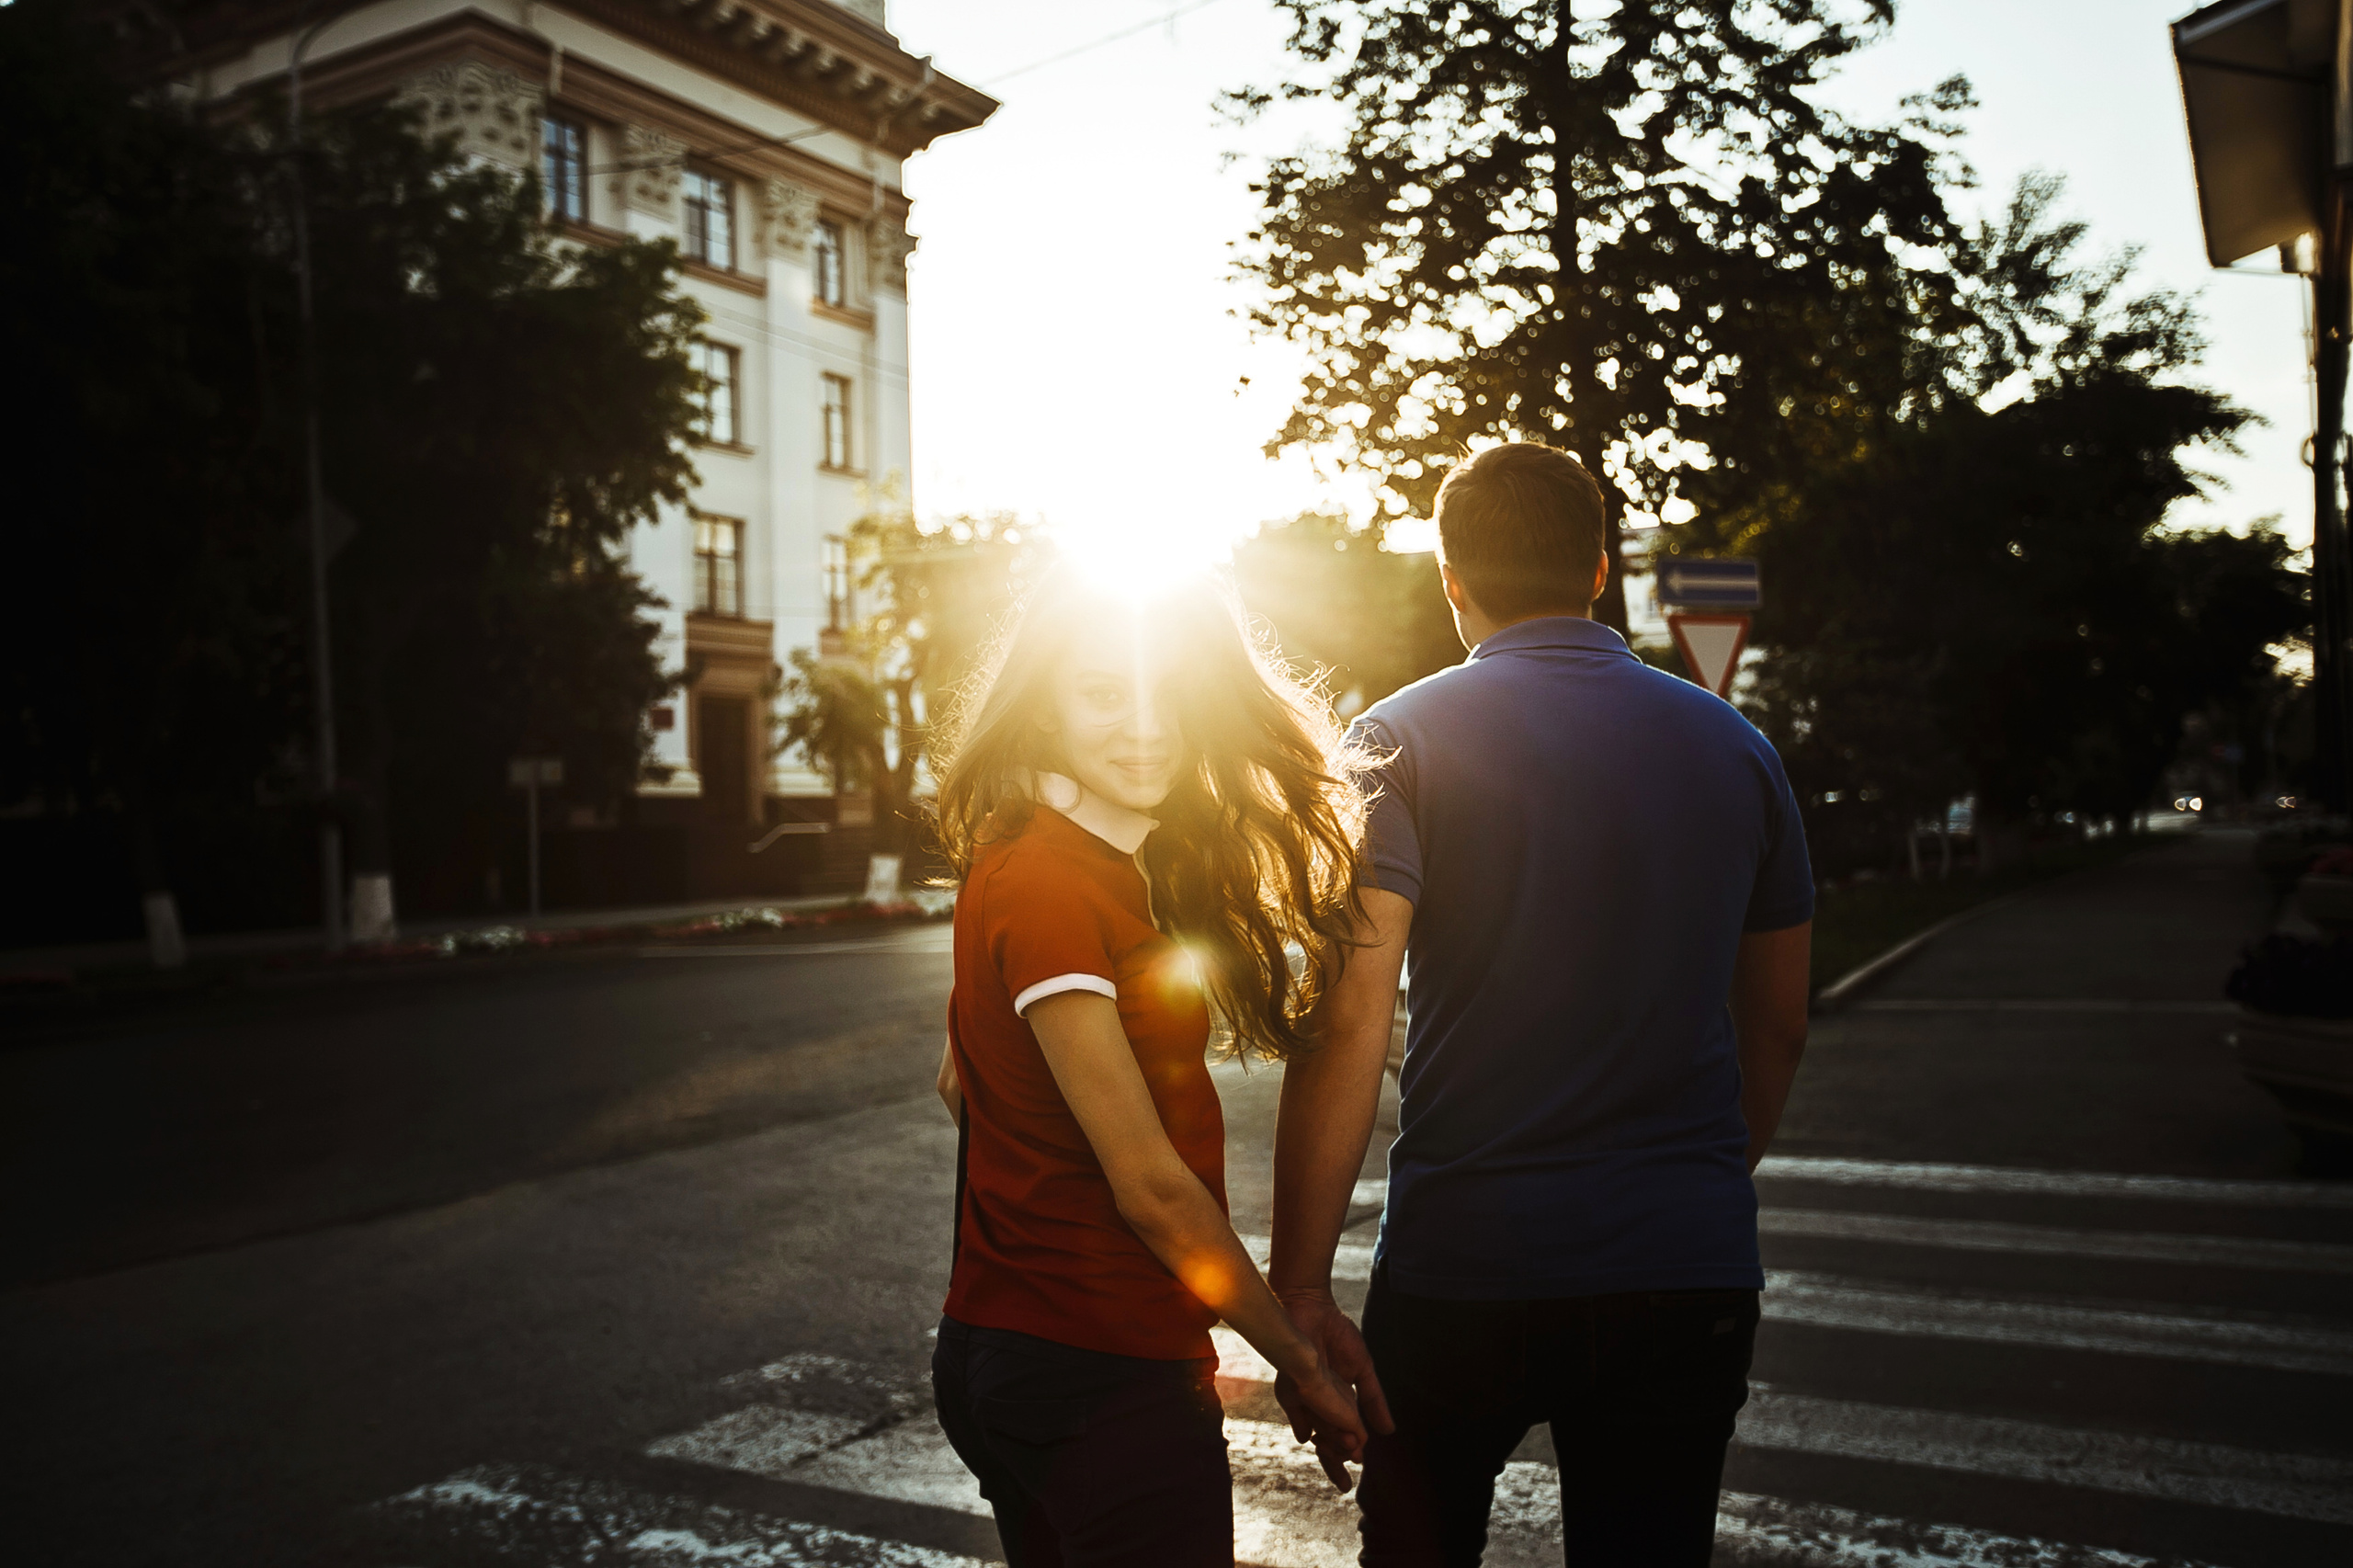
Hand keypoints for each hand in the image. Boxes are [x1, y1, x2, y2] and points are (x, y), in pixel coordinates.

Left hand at [1272, 1289, 1393, 1492]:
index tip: (1357, 1470)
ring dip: (1332, 1444)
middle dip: (1333, 1464)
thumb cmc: (1336, 1335)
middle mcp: (1313, 1403)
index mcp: (1331, 1402)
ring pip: (1316, 1430)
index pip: (1337, 1436)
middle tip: (1344, 1484)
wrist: (1312, 1307)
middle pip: (1323, 1441)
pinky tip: (1325, 1435)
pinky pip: (1305, 1410)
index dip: (1346, 1456)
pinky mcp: (1291, 1384)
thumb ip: (1373, 1401)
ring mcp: (1301, 1395)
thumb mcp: (1362, 1370)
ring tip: (1350, 1454)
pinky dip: (1318, 1423)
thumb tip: (1388, 1431)